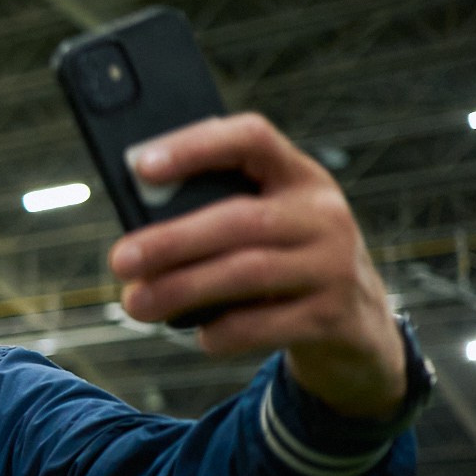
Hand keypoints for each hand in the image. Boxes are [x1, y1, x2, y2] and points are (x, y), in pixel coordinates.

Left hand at [108, 114, 405, 419]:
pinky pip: (265, 324)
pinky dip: (223, 331)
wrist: (356, 324)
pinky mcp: (333, 316)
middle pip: (241, 219)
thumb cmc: (281, 262)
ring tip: (135, 304)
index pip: (252, 138)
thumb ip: (213, 213)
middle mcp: (324, 214)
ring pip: (249, 272)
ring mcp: (334, 265)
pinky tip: (198, 336)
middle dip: (172, 240)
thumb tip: (135, 235)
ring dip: (183, 289)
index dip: (196, 147)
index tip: (140, 166)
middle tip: (119, 260)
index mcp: (299, 176)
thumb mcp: (265, 224)